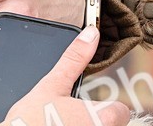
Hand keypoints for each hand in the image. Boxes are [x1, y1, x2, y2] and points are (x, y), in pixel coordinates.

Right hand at [1, 25, 129, 125]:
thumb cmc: (31, 121)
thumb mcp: (52, 84)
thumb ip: (74, 59)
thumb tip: (90, 35)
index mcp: (100, 118)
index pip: (121, 112)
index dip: (108, 106)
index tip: (92, 104)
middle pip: (111, 125)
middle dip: (95, 119)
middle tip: (72, 115)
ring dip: (85, 125)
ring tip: (62, 122)